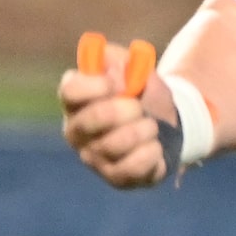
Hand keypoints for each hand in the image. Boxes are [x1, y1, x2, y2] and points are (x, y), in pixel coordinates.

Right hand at [61, 32, 170, 188]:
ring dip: (142, 130)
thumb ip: (118, 58)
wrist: (167, 123)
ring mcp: (93, 157)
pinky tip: (155, 146)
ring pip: (112, 146)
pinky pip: (129, 169)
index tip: (116, 83)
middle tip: (138, 107)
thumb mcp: (133, 66)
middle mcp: (77, 130)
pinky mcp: (114, 177)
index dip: (93, 86)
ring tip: (152, 125)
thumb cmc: (141, 92)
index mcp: (76, 99)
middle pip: (89, 121)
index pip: (69, 92)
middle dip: (122, 111)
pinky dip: (149, 154)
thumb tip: (110, 68)